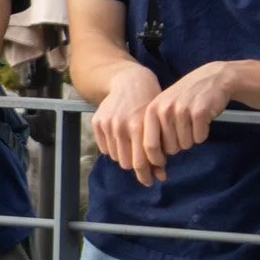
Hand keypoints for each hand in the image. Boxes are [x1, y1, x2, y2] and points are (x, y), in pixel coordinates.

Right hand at [92, 63, 163, 184]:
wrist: (130, 81)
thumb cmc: (150, 103)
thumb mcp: (159, 124)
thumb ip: (159, 150)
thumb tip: (162, 177)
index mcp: (138, 126)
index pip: (140, 163)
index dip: (147, 174)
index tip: (154, 177)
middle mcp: (120, 126)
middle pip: (126, 163)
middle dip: (137, 165)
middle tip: (145, 161)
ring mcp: (107, 124)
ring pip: (115, 157)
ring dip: (125, 156)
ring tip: (134, 149)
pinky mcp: (97, 122)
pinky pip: (105, 148)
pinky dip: (114, 148)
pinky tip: (123, 140)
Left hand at [143, 60, 234, 160]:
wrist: (212, 78)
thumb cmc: (186, 98)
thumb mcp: (164, 108)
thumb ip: (154, 129)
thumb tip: (150, 161)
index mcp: (152, 110)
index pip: (149, 146)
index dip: (155, 160)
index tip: (161, 164)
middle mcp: (164, 110)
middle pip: (170, 149)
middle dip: (178, 146)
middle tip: (184, 130)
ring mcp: (182, 110)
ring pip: (186, 145)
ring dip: (191, 138)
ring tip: (193, 121)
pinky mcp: (200, 112)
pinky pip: (200, 138)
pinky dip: (203, 133)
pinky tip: (203, 119)